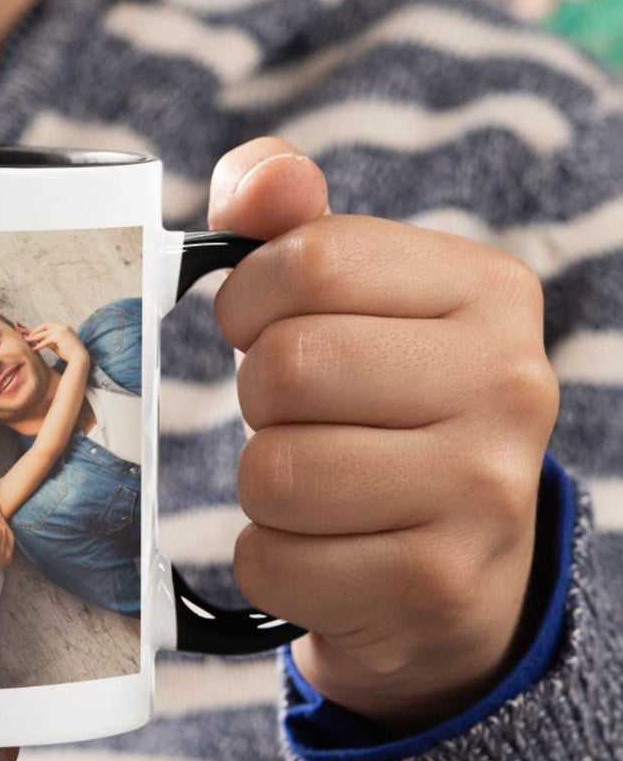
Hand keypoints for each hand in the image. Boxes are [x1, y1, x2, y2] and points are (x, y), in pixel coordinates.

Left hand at [21, 321, 87, 367]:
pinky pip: (46, 340)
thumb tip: (38, 341)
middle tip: (28, 336)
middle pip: (45, 325)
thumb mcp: (58, 345)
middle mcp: (63, 327)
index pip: (49, 325)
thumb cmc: (69, 353)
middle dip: (36, 331)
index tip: (33, 334)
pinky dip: (39, 344)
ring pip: (44, 333)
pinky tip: (34, 348)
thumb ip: (49, 341)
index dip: (40, 329)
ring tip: (28, 341)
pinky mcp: (60, 336)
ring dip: (35, 337)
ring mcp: (62, 330)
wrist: (80, 359)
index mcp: (64, 327)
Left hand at [209, 138, 558, 728]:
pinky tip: (321, 546)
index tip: (261, 324)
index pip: (309, 260)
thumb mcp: (345, 296)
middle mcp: (512, 385)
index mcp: (489, 290)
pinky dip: (268, 556)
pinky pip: (273, 560)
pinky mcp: (437, 584)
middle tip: (295, 414)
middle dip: (257, 394)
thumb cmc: (376, 399)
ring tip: (314, 480)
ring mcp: (486, 493)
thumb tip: (264, 175)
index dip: (248, 296)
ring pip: (274, 471)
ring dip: (261, 481)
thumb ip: (288, 220)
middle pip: (287, 366)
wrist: (454, 562)